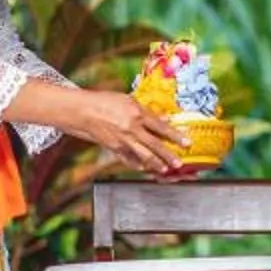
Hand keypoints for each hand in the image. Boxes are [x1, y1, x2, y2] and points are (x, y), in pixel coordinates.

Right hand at [69, 88, 187, 175]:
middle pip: (155, 145)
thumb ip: (147, 112)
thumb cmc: (105, 101)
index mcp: (137, 113)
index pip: (161, 127)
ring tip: (166, 169)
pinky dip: (138, 165)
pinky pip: (129, 160)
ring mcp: (122, 141)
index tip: (187, 142)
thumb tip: (164, 120)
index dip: (176, 135)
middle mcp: (131, 129)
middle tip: (180, 163)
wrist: (83, 111)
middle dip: (169, 155)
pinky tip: (146, 169)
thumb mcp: (129, 101)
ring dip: (156, 164)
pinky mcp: (114, 149)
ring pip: (143, 156)